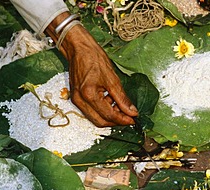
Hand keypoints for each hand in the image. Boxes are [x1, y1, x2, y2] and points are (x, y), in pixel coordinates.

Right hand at [46, 12, 137, 126]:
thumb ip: (122, 98)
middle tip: (128, 116)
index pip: (108, 115)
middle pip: (100, 122)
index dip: (122, 120)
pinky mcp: (76, 98)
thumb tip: (132, 112)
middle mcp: (80, 101)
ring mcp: (76, 100)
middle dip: (116, 121)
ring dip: (109, 116)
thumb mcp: (112, 79)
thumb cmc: (94, 58)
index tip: (133, 120)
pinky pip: (91, 111)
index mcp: (89, 95)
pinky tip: (110, 102)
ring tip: (120, 106)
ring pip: (95, 118)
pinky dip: (102, 110)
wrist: (79, 48)